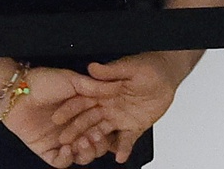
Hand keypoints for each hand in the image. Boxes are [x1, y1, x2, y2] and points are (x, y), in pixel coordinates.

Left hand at [0, 66, 115, 167]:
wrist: (17, 91)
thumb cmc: (42, 82)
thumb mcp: (72, 80)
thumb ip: (94, 86)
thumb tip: (116, 86)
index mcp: (82, 114)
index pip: (102, 129)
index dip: (108, 132)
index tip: (110, 129)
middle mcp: (73, 129)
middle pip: (95, 146)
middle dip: (98, 144)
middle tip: (95, 136)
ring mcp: (60, 141)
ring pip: (81, 157)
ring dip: (86, 153)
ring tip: (83, 142)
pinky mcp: (46, 150)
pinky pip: (61, 162)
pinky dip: (67, 159)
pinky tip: (68, 148)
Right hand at [54, 53, 181, 163]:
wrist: (165, 74)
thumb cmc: (147, 66)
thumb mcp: (129, 66)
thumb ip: (111, 70)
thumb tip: (93, 68)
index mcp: (103, 91)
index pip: (81, 101)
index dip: (69, 109)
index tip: (57, 118)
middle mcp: (108, 106)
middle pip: (88, 120)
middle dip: (76, 130)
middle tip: (65, 140)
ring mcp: (120, 117)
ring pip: (103, 132)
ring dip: (95, 142)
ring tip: (88, 151)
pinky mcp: (134, 126)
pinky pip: (127, 140)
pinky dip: (123, 149)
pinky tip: (120, 157)